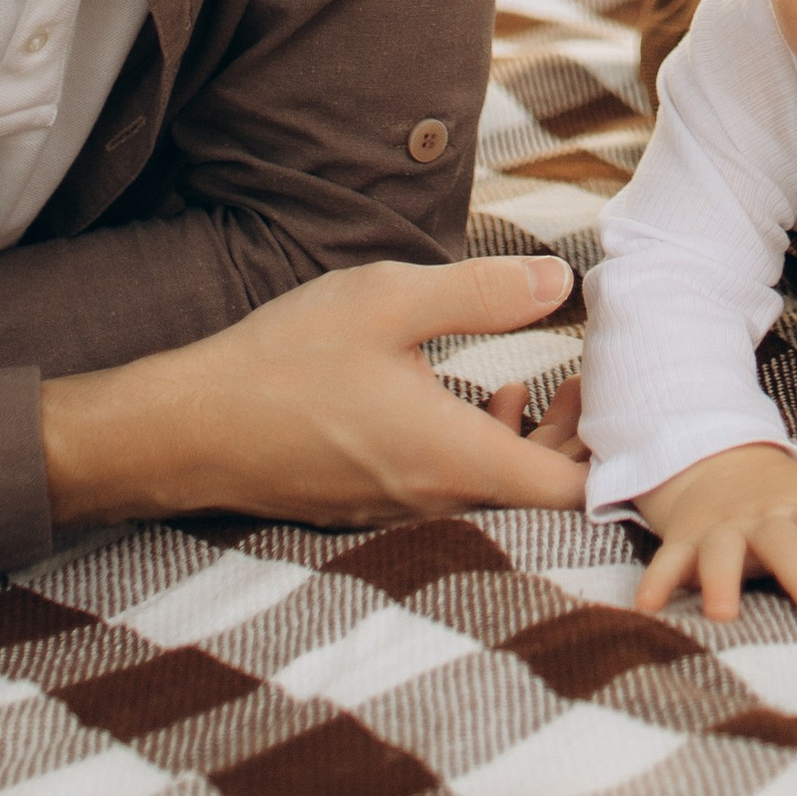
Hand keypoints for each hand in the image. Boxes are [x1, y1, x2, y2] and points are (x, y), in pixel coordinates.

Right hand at [40, 252, 587, 529]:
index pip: (571, 490)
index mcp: (453, 459)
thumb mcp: (388, 301)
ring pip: (491, 494)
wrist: (186, 429)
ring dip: (521, 444)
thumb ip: (482, 293)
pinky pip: (448, 491)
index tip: (607, 389)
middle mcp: (435, 501)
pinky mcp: (369, 505)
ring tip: (526, 385)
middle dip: (573, 440)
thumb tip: (563, 285)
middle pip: (538, 497)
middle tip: (582, 378)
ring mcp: (398, 510)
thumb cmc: (285, 361)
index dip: (610, 449)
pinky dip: (473, 452)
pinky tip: (460, 399)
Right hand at [635, 444, 796, 622]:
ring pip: (722, 554)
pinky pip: (669, 562)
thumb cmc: (791, 500)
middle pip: (783, 544)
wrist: (719, 468)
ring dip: (720, 582)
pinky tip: (649, 607)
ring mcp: (723, 531)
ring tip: (724, 616)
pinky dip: (658, 581)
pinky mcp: (688, 543)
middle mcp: (764, 520)